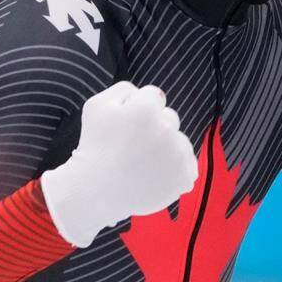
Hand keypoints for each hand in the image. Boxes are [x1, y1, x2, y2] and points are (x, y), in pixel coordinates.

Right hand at [41, 81, 198, 246]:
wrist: (95, 191)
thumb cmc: (94, 146)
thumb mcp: (96, 105)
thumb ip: (124, 89)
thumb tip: (150, 94)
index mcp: (145, 109)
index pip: (154, 96)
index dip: (138, 110)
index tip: (126, 126)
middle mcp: (166, 129)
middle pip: (170, 118)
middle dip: (154, 127)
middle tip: (133, 146)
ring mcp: (177, 155)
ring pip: (179, 142)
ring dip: (166, 149)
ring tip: (142, 163)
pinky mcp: (184, 177)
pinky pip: (188, 166)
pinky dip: (175, 171)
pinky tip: (154, 176)